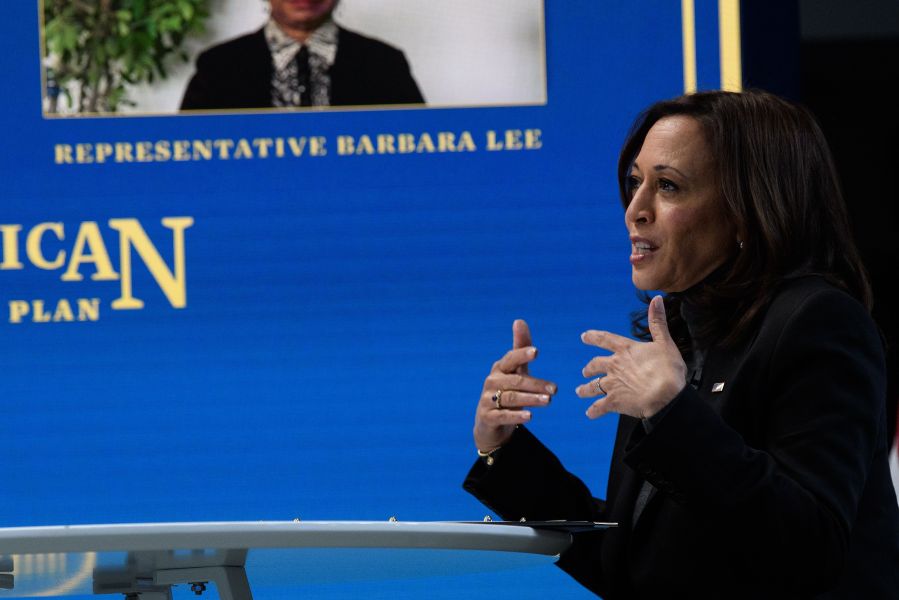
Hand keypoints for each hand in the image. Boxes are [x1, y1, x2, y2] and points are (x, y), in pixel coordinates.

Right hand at [473, 319, 556, 451]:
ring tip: (548, 401)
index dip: (522, 354)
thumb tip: (519, 320)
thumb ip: (520, 348)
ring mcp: (487, 400)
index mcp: (500, 368)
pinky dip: (516, 416)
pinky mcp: (487, 417)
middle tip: (555, 389)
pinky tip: (530, 416)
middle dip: (536, 384)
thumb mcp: (515, 370)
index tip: (536, 352)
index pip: (511, 359)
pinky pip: (503, 416)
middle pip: (515, 381)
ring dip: (531, 399)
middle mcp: (492, 381)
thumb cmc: (507, 390)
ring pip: (511, 398)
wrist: (490, 421)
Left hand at [576, 296, 685, 419]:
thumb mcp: (665, 343)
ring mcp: (612, 384)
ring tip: (580, 391)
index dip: (593, 337)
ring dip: (585, 389)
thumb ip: (658, 322)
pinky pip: (599, 407)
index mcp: (625, 350)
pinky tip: (589, 413)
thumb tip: (657, 299)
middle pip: (595, 365)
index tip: (584, 336)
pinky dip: (593, 411)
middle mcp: (614, 366)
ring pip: (592, 386)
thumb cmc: (668, 370)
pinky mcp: (613, 402)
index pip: (605, 339)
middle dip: (589, 369)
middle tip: (585, 372)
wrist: (666, 396)